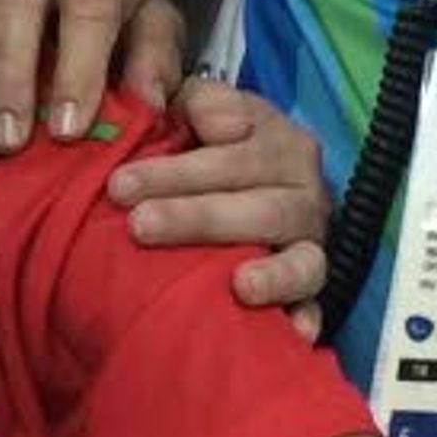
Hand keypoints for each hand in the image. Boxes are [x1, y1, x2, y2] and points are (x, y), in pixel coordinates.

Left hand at [106, 75, 328, 328]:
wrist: (255, 186)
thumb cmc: (211, 149)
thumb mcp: (203, 112)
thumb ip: (198, 101)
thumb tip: (195, 113)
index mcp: (277, 141)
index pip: (235, 150)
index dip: (180, 169)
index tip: (120, 185)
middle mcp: (303, 191)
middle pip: (259, 205)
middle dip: (196, 216)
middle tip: (138, 227)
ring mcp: (311, 242)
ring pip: (299, 257)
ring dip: (269, 273)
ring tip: (238, 287)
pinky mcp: (312, 288)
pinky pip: (316, 306)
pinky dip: (306, 319)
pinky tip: (291, 335)